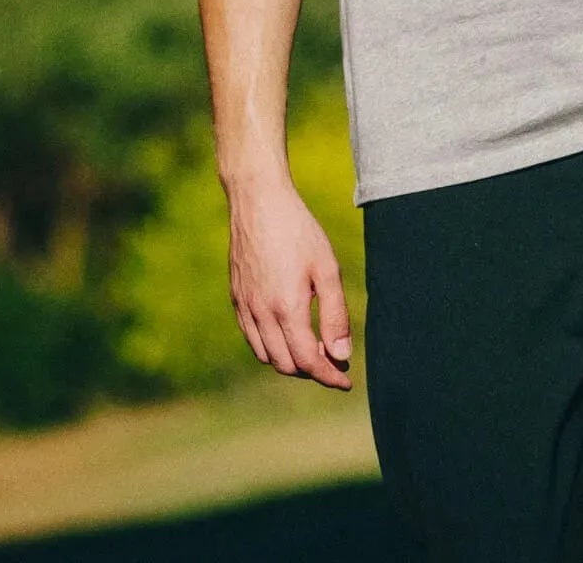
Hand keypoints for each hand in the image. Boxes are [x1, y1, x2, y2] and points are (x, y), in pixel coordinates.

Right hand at [227, 179, 352, 389]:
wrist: (258, 202)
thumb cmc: (298, 231)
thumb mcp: (326, 268)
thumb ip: (335, 314)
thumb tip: (341, 354)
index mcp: (286, 308)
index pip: (308, 361)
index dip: (329, 376)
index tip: (346, 381)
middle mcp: (261, 314)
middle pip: (286, 364)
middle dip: (311, 370)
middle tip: (334, 362)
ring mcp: (244, 307)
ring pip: (266, 355)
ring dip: (290, 361)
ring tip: (313, 348)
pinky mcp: (236, 298)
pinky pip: (251, 338)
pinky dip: (270, 347)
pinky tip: (286, 332)